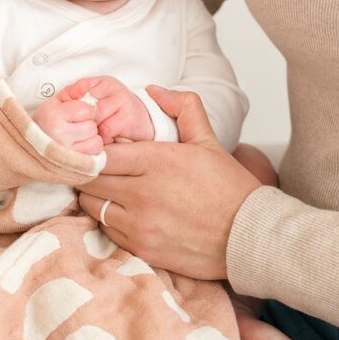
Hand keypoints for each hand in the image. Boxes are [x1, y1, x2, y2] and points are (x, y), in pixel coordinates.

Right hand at [32, 91, 103, 153]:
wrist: (31, 148)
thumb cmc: (45, 124)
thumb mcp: (54, 104)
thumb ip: (72, 92)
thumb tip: (87, 87)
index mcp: (53, 116)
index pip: (87, 110)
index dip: (85, 111)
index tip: (74, 116)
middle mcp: (59, 135)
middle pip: (92, 126)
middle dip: (86, 126)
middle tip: (73, 129)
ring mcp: (66, 152)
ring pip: (96, 142)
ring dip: (89, 140)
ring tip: (76, 139)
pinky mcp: (73, 165)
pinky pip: (95, 155)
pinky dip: (90, 151)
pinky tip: (79, 148)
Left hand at [63, 76, 153, 142]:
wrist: (144, 124)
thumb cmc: (116, 116)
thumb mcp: (98, 102)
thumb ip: (78, 98)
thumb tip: (59, 101)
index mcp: (103, 82)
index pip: (78, 90)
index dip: (71, 108)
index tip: (68, 119)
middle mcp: (113, 87)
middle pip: (84, 106)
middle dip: (80, 122)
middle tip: (77, 131)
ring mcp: (122, 100)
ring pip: (94, 118)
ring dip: (91, 132)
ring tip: (93, 136)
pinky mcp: (128, 117)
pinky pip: (105, 131)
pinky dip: (102, 139)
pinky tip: (105, 140)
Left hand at [77, 85, 259, 279]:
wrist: (250, 236)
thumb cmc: (229, 189)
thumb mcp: (208, 140)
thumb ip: (182, 108)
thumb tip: (154, 90)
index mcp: (156, 162)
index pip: (99, 154)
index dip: (91, 151)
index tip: (93, 149)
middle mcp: (142, 194)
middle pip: (89, 180)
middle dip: (88, 172)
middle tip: (95, 168)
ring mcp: (140, 224)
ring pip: (92, 206)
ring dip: (95, 196)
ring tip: (109, 190)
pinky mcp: (142, 248)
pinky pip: (107, 230)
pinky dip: (109, 220)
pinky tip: (124, 212)